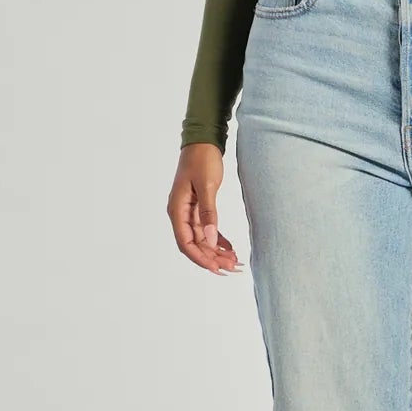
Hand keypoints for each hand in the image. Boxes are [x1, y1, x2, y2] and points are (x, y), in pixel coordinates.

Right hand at [168, 143, 242, 273]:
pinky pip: (207, 230)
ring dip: (216, 251)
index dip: (201, 258)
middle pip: (195, 244)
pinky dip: (218, 240)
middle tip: (232, 267)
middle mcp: (180, 214)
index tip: (217, 268)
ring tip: (234, 261)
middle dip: (212, 258)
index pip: (186, 243)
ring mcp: (189, 212)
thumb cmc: (202, 159)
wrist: (203, 141)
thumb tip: (211, 239)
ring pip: (202, 239)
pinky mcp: (198, 208)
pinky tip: (230, 248)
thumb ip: (209, 213)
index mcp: (177, 210)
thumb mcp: (208, 185)